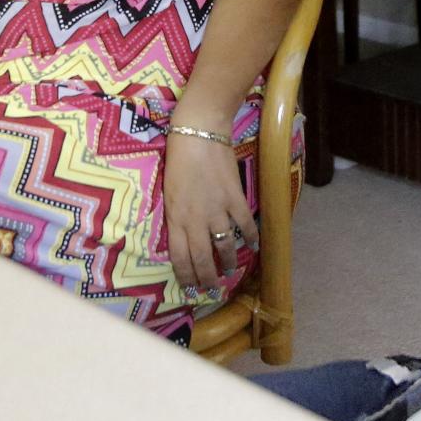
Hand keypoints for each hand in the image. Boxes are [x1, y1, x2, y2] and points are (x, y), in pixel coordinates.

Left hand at [163, 121, 256, 296]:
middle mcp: (195, 219)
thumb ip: (176, 215)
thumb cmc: (177, 158)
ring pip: (224, 247)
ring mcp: (217, 210)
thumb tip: (182, 236)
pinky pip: (245, 226)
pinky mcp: (235, 199)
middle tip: (212, 288)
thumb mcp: (168, 192)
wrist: (198, 133)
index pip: (180, 257)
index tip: (191, 287)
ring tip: (230, 270)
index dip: (186, 276)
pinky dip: (251, 238)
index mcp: (175, 217)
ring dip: (228, 263)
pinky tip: (253, 245)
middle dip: (207, 278)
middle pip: (202, 258)